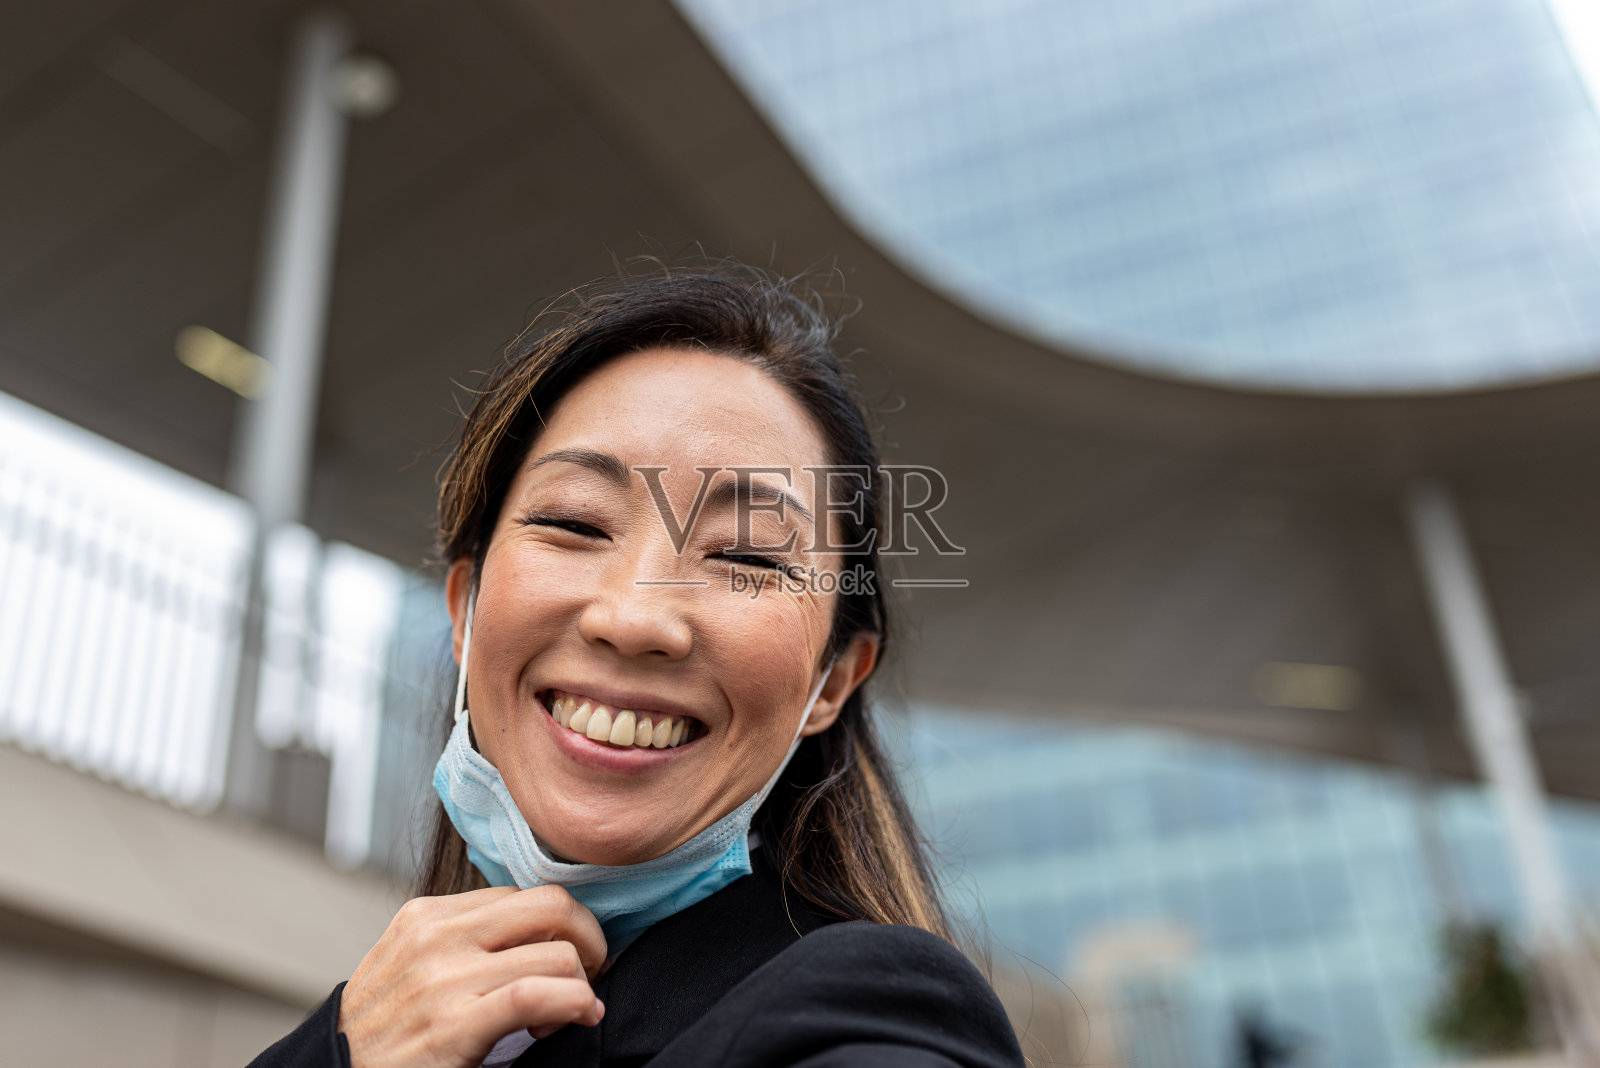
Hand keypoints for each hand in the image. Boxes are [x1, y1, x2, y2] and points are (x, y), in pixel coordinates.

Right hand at [339, 884, 607, 1067]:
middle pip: (550, 906)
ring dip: (583, 983)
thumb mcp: (411, 966)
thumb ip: (463, 941)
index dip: (561, 924)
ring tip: (570, 1010)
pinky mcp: (454, 1024)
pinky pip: (537, 993)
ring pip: (555, 953)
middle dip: (589, 937)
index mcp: (425, 916)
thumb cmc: (384, 1033)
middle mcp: (434, 937)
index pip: (522, 895)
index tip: (570, 955)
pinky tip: (579, 1017)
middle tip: (592, 970)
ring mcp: (442, 979)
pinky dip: (575, 1002)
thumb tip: (541, 934)